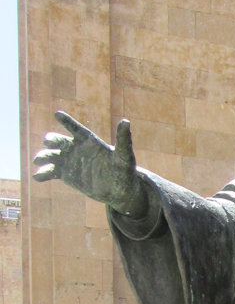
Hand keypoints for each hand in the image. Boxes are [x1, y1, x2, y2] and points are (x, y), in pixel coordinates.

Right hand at [33, 112, 148, 215]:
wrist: (118, 189)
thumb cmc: (124, 170)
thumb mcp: (124, 155)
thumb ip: (123, 139)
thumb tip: (126, 121)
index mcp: (88, 140)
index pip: (75, 128)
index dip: (67, 121)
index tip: (57, 114)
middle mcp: (76, 148)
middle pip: (58, 140)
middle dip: (51, 140)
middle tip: (48, 142)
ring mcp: (69, 161)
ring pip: (51, 155)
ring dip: (43, 156)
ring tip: (39, 160)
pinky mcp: (65, 174)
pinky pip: (50, 172)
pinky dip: (42, 174)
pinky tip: (38, 177)